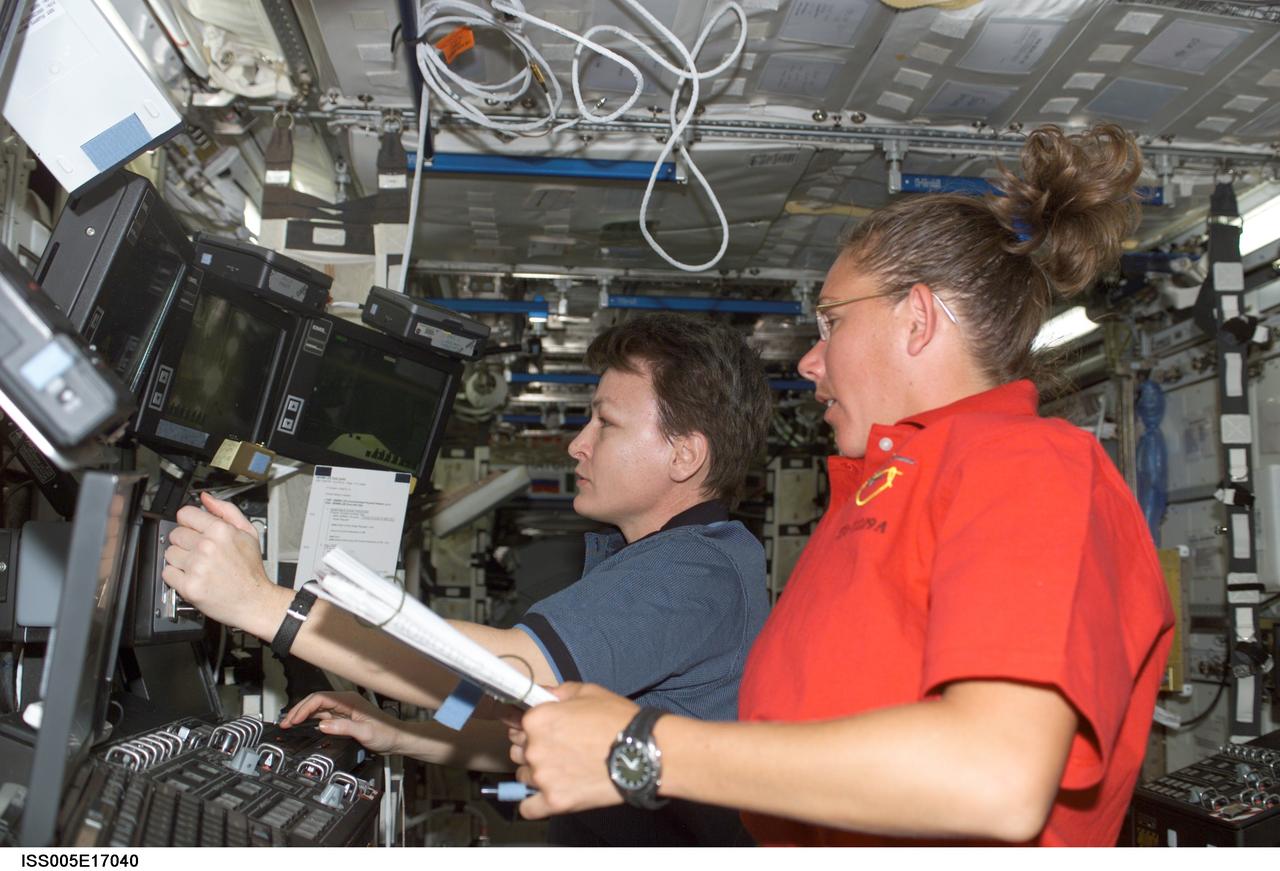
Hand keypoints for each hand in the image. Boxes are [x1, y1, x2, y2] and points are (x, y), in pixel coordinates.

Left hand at [162, 492, 277, 631]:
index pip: (185, 514)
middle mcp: (207, 547)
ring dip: (179, 560)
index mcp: (221, 530)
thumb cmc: (250, 570)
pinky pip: (167, 573)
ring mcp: (196, 566)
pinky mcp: (188, 585)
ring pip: (169, 554)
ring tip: (197, 566)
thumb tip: (206, 498)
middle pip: (175, 534)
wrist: (254, 600)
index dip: (188, 522)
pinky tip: (192, 577)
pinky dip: (176, 577)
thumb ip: (226, 511)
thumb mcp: (248, 532)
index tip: (192, 529)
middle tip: (199, 552)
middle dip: (185, 542)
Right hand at [281, 692, 404, 754]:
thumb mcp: (364, 732)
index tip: (293, 719)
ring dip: (303, 715)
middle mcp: (345, 702)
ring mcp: (344, 710)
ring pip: (318, 709)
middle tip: (285, 722)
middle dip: (299, 711)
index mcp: (349, 701)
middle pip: (316, 702)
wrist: (396, 739)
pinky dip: (311, 720)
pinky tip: (304, 726)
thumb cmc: (386, 733)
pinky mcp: (344, 718)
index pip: (320, 699)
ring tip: (290, 724)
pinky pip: (323, 716)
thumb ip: (343, 728)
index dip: (304, 708)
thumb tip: (322, 725)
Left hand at [508, 683, 638, 818]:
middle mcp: (534, 748)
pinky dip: (535, 802)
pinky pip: (529, 807)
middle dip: (534, 749)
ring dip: (536, 774)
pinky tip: (548, 793)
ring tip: (562, 770)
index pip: (516, 724)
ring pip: (524, 777)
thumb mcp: (587, 692)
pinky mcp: (555, 801)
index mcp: (538, 719)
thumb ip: (557, 692)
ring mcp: (543, 777)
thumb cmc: (618, 720)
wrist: (641, 752)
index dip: (529, 726)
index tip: (540, 731)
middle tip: (558, 749)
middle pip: (518, 751)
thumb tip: (541, 695)